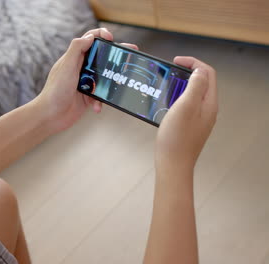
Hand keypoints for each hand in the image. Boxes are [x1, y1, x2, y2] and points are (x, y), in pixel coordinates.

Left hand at [33, 28, 137, 132]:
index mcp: (74, 58)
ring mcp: (85, 82)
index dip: (101, 35)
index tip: (112, 38)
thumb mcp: (66, 67)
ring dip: (111, 82)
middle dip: (117, 55)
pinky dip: (101, 101)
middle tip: (132, 53)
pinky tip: (97, 107)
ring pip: (104, 77)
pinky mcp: (87, 97)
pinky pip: (101, 95)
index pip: (90, 39)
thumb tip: (90, 36)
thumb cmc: (55, 91)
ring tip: (122, 83)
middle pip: (101, 56)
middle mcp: (80, 68)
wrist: (50, 117)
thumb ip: (77, 49)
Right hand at [155, 57, 217, 172]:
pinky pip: (184, 107)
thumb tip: (199, 72)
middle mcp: (206, 110)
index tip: (175, 61)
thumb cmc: (177, 138)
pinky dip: (174, 100)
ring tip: (163, 88)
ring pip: (191, 95)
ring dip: (178, 87)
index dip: (193, 63)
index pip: (207, 73)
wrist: (172, 165)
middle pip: (200, 83)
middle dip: (184, 74)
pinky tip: (162, 105)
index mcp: (209, 103)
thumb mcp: (186, 106)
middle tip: (168, 74)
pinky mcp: (188, 126)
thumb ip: (195, 86)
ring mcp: (198, 119)